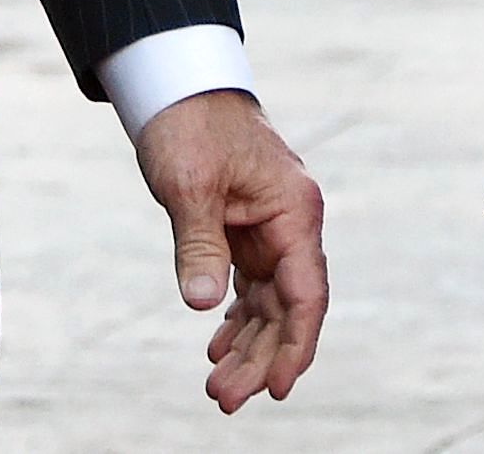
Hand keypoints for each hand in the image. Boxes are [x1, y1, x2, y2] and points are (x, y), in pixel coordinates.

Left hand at [133, 90, 328, 411]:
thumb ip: (200, 246)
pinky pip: (252, 285)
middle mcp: (291, 222)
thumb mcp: (189, 186)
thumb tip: (205, 306)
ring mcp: (271, 227)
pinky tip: (218, 346)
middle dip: (262, 357)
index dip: (296, 345)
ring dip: (248, 345)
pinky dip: (238, 318)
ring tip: (217, 385)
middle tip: (223, 398)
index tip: (279, 388)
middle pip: (288, 307)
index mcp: (294, 209)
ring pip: (270, 302)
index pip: (306, 292)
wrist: (177, 84)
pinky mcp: (247, 228)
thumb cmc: (189, 126)